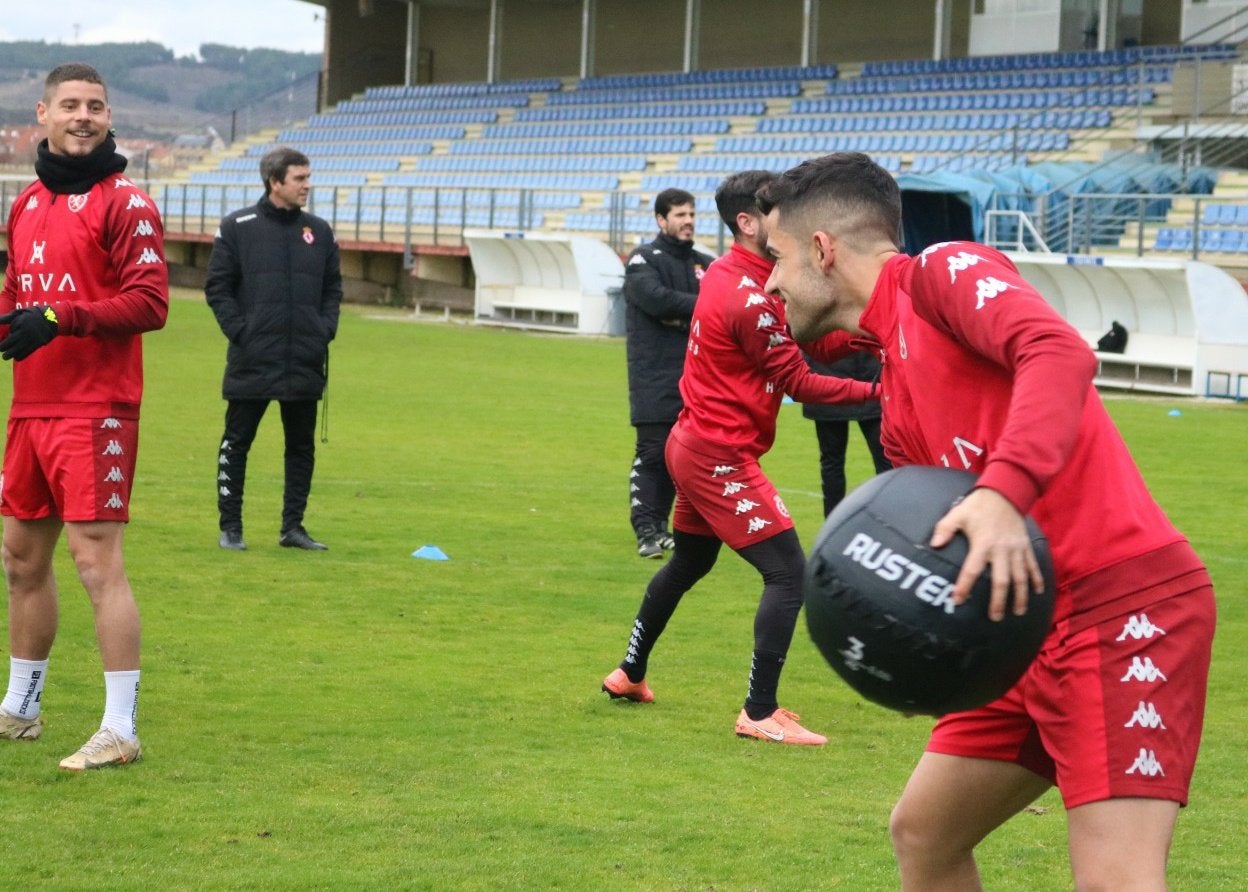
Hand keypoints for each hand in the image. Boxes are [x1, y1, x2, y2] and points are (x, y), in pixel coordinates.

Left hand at [0, 306, 58, 360]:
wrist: (52, 319)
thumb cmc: (33, 315)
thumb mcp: (20, 313)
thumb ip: (7, 318)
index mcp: (20, 322)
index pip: (10, 330)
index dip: (6, 334)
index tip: (5, 336)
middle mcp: (24, 331)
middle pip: (9, 342)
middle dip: (2, 347)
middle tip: (1, 349)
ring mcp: (31, 338)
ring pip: (16, 350)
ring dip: (9, 354)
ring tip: (5, 356)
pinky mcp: (36, 344)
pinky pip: (26, 353)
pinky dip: (19, 356)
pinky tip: (16, 357)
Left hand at [929, 487, 1045, 621]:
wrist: (1005, 492)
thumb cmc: (978, 506)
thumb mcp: (958, 514)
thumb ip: (944, 529)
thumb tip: (934, 544)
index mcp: (983, 544)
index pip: (972, 570)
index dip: (964, 586)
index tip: (958, 600)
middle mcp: (1001, 550)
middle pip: (1001, 580)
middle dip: (999, 601)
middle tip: (995, 617)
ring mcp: (1016, 549)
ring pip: (1021, 577)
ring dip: (1020, 596)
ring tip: (1018, 612)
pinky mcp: (1026, 546)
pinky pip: (1033, 566)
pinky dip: (1037, 580)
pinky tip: (1037, 594)